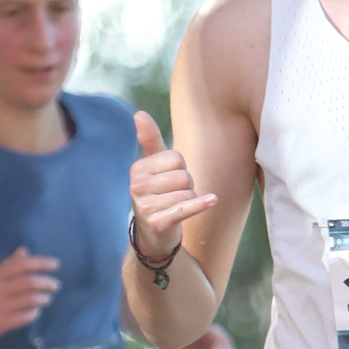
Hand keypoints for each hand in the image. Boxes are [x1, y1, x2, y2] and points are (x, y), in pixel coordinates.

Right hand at [0, 244, 60, 348]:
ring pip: (30, 299)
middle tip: (56, 285)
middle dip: (47, 282)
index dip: (41, 262)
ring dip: (43, 298)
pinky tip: (36, 312)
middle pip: (29, 281)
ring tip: (47, 299)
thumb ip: (6, 266)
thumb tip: (24, 251)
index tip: (56, 265)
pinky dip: (34, 313)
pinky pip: (25, 317)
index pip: (21, 264)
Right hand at [130, 108, 217, 263]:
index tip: (171, 181)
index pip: (177, 159)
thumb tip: (139, 113)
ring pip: (188, 192)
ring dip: (190, 200)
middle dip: (187, 186)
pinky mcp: (157, 222)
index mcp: (137, 169)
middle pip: (183, 176)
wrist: (153, 235)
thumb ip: (149, 140)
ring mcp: (145, 206)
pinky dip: (202, 204)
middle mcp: (137, 186)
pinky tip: (212, 200)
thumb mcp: (152, 166)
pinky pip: (186, 207)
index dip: (181, 169)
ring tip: (175, 208)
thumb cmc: (157, 194)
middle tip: (175, 197)